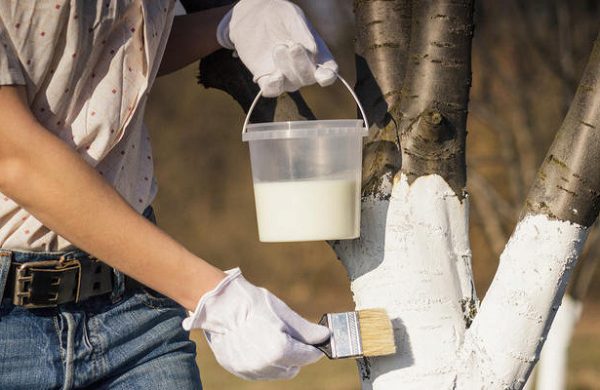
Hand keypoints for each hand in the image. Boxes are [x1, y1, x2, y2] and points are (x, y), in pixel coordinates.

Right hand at [182, 268, 329, 379]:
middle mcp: (266, 365)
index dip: (313, 349)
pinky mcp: (238, 369)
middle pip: (293, 367)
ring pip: (277, 372)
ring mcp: (250, 369)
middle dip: (296, 355)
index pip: (308, 357)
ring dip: (280, 360)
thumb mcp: (284, 314)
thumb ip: (306, 330)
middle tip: (291, 338)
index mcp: (281, 350)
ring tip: (271, 338)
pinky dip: (264, 361)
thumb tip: (325, 336)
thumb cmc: (254, 305)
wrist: (220, 306)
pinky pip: (260, 371)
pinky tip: (258, 344)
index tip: (314, 344)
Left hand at [216, 0, 337, 96]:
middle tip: (293, 46)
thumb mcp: (292, 16)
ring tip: (278, 47)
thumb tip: (314, 51)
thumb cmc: (279, 15)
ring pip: (291, 84)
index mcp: (318, 55)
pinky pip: (272, 90)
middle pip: (308, 78)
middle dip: (302, 65)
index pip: (328, 73)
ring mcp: (286, 77)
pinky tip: (274, 75)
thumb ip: (303, 32)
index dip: (327, 77)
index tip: (322, 75)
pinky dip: (274, 86)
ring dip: (286, 68)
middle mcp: (304, 70)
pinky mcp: (266, 79)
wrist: (253, 15)